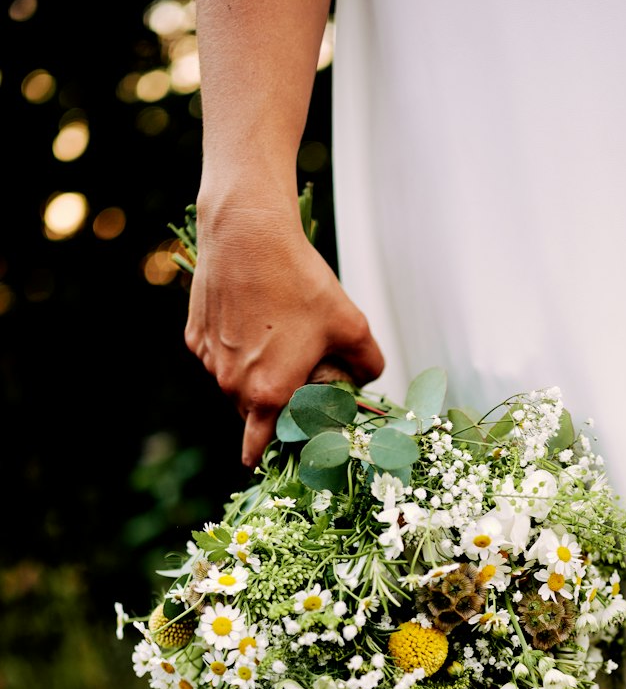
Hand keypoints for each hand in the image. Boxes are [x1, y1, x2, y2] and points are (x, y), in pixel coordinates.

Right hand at [184, 200, 384, 466]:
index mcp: (268, 394)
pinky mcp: (195, 336)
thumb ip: (368, 364)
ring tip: (280, 340)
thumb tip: (368, 381)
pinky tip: (256, 319)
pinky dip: (237, 349)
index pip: (259, 447)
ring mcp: (210, 360)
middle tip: (302, 378)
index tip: (281, 455)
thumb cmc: (300, 281)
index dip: (272, 454)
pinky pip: (219, 356)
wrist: (247, 233)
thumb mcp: (352, 325)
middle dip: (275, 405)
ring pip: (234, 384)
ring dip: (255, 376)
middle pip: (253, 413)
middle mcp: (232, 385)